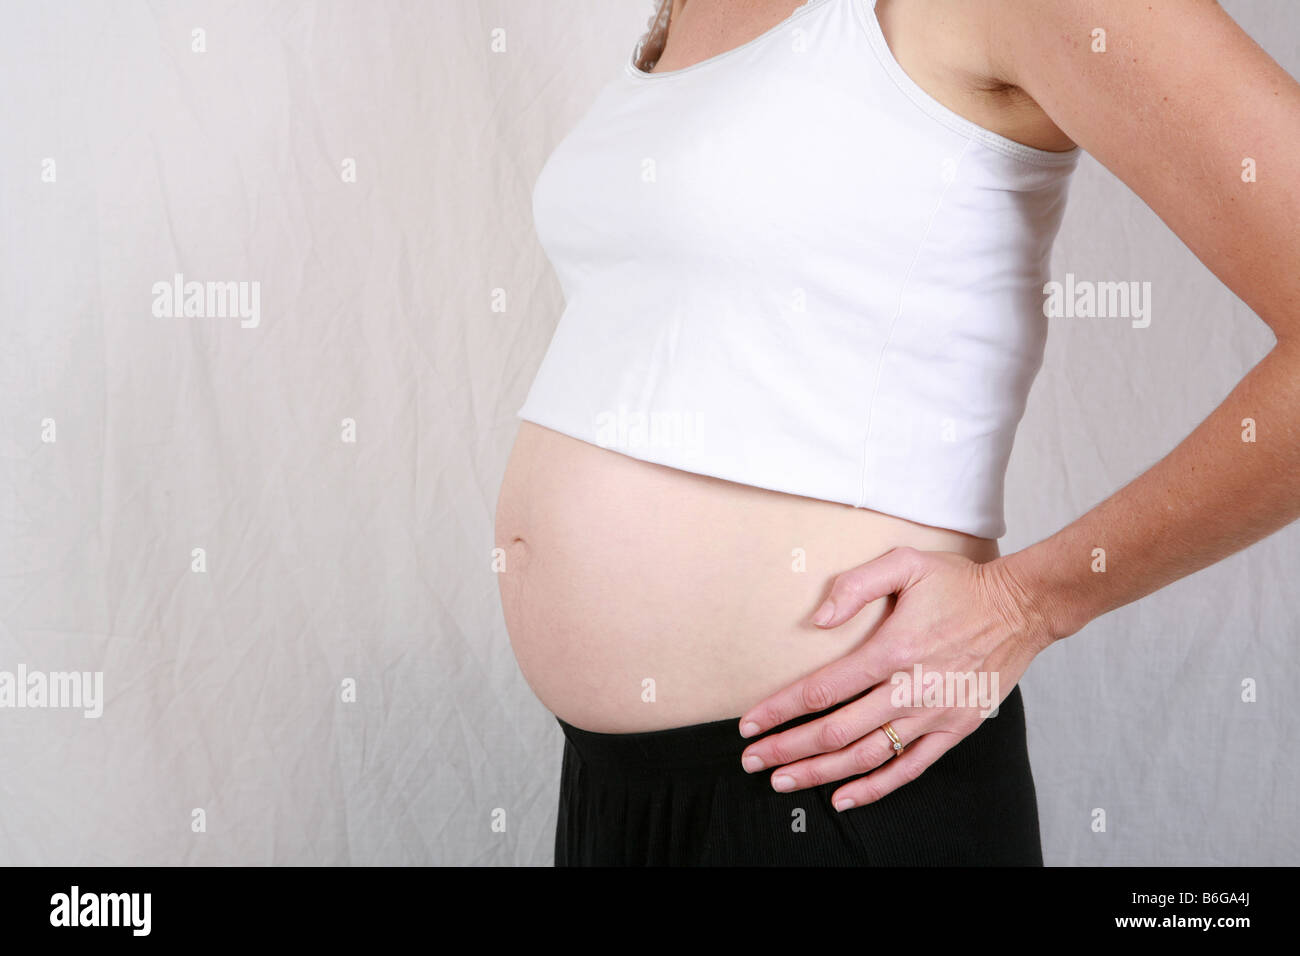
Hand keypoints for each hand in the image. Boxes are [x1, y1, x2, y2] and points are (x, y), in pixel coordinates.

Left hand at [737, 546, 1054, 810]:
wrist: (1023, 607)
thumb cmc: (960, 583)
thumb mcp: (906, 562)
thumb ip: (856, 586)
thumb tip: (817, 620)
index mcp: (893, 650)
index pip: (823, 689)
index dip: (781, 709)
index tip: (750, 724)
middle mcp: (911, 689)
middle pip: (836, 731)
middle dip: (788, 748)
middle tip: (753, 760)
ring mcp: (934, 714)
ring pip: (867, 756)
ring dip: (820, 772)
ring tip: (784, 781)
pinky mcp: (955, 728)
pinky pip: (910, 768)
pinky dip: (875, 787)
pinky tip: (843, 797)